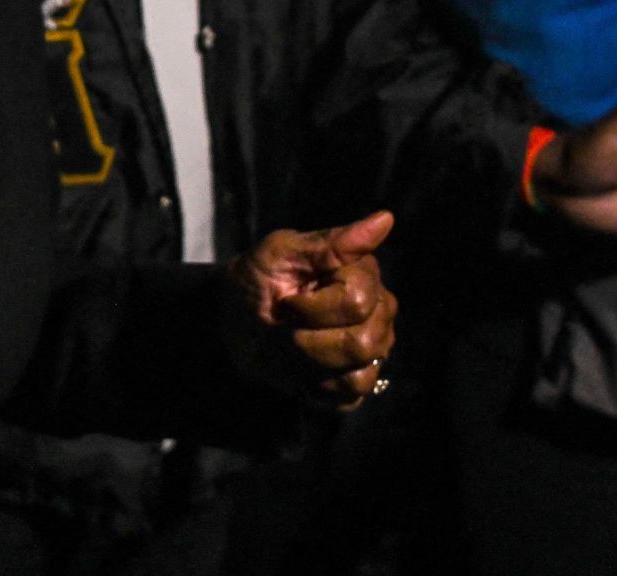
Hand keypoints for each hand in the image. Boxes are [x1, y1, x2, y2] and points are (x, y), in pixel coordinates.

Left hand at [225, 210, 397, 409]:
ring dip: (312, 364)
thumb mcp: (278, 254)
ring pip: (360, 374)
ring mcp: (371, 347)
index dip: (312, 308)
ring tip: (294, 343)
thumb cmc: (255, 279)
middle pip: (363, 342)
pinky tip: (302, 367)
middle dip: (310, 339)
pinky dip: (318, 388)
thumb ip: (330, 243)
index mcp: (362, 273)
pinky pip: (351, 397)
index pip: (356, 303)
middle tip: (288, 324)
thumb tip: (384, 219)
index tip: (286, 299)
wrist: (232, 320)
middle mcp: (377, 310)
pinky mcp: (356, 379)